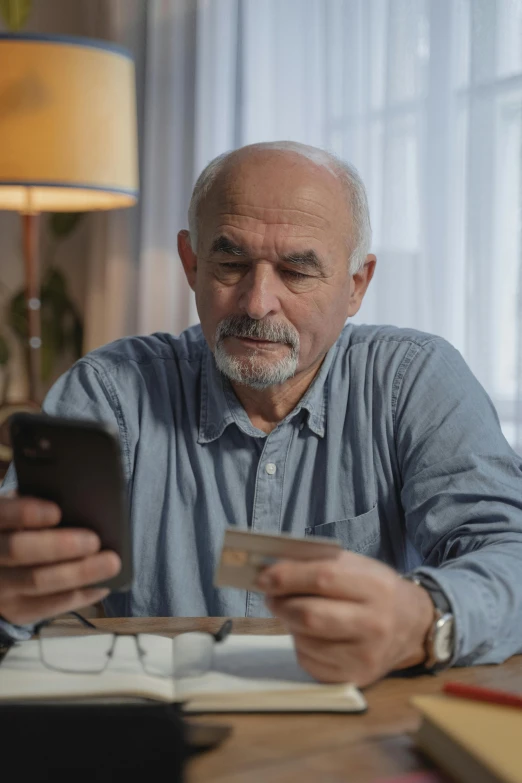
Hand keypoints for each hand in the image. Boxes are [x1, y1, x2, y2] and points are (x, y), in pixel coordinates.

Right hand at [0, 495, 120, 625]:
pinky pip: (49, 606)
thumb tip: (77, 503)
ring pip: (37, 581)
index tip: (56, 511)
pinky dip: (80, 595)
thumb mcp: (22, 514)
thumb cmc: (24, 528)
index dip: (25, 513)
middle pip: (18, 550)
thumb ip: (37, 508)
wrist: (4, 568)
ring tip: (111, 563)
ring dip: (79, 572)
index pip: (2, 515)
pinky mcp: (16, 611)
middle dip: (59, 545)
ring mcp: (0, 589)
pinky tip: (103, 585)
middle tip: (94, 540)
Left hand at [256, 551, 433, 686]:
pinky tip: (311, 635)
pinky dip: (301, 645)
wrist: (413, 626)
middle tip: (271, 596)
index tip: (263, 576)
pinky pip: (309, 661)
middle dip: (281, 604)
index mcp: (376, 587)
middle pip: (310, 616)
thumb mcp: (359, 567)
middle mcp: (374, 625)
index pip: (323, 579)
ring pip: (305, 640)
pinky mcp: (355, 679)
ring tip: (294, 613)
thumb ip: (321, 565)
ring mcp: (365, 656)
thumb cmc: (378, 590)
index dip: (287, 577)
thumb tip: (273, 570)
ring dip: (290, 624)